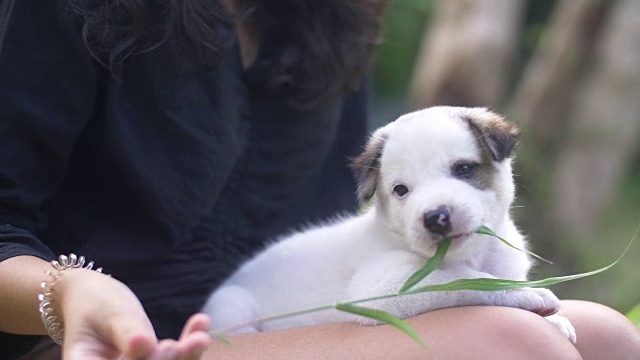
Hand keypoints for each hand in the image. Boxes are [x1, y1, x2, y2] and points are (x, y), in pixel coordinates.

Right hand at [54, 269, 210, 358]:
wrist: (93, 297)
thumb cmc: (94, 302)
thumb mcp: (108, 314)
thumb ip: (126, 332)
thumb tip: (144, 346)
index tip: (169, 345)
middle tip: (183, 343)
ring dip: (186, 357)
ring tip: (200, 338)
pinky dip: (190, 347)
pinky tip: (202, 323)